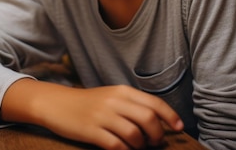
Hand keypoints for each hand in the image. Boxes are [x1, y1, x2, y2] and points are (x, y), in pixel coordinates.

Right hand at [1, 79, 183, 149]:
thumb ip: (132, 105)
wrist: (56, 104)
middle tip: (155, 143)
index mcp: (122, 91)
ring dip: (140, 146)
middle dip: (157, 135)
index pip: (154, 103)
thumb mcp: (111, 97)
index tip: (179, 128)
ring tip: (136, 147)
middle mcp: (114, 101)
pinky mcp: (91, 131)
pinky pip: (116, 146)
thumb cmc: (88, 103)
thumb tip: (158, 122)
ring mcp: (102, 116)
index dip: (170, 117)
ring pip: (134, 134)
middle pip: (148, 119)